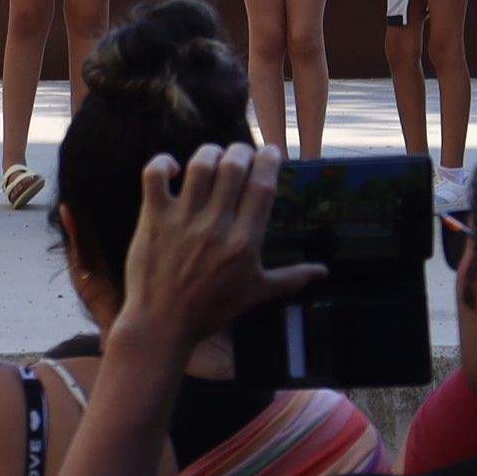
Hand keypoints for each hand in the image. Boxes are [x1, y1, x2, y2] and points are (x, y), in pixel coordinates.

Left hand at [113, 143, 320, 355]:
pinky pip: (154, 175)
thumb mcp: (256, 294)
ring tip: (214, 158)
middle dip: (242, 151)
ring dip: (210, 153)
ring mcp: (183, 219)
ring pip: (199, 165)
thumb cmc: (210, 310)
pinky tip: (174, 170)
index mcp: (244, 242)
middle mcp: (216, 225)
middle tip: (242, 154)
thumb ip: (291, 278)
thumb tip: (323, 271)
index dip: (269, 161)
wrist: (162, 325)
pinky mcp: (153, 218)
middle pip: (233, 166)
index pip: (263, 186)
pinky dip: (163, 163)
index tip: (271, 152)